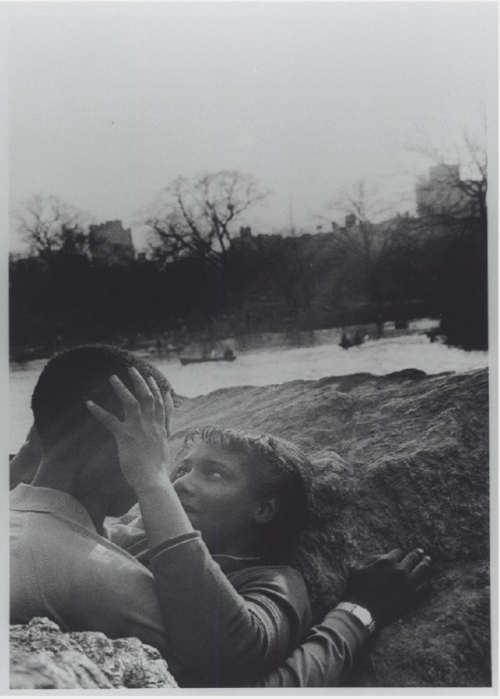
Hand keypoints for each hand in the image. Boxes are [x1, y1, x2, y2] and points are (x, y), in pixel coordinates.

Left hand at [86, 367, 170, 493]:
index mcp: (160, 429)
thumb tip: (163, 436)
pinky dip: (98, 411)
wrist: (153, 481)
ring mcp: (139, 430)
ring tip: (113, 378)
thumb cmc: (157, 471)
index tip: (154, 381)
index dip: (158, 391)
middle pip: (148, 397)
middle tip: (131, 369)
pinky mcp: (125, 437)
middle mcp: (151, 425)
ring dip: (121, 388)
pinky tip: (89, 403)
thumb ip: (162, 439)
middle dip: (140, 382)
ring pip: (131, 402)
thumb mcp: (164, 451)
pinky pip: (110, 420)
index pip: (162, 405)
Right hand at [343, 548, 431, 625]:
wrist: (362, 612)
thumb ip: (371, 558)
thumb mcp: (357, 567)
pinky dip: (427, 582)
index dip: (400, 553)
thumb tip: (383, 556)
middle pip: (413, 558)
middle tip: (422, 552)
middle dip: (417, 554)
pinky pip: (425, 586)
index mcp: (386, 561)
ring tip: (428, 561)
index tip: (402, 554)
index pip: (399, 552)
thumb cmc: (357, 589)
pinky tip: (427, 580)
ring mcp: (408, 584)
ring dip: (426, 564)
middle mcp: (400, 570)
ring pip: (423, 570)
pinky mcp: (413, 597)